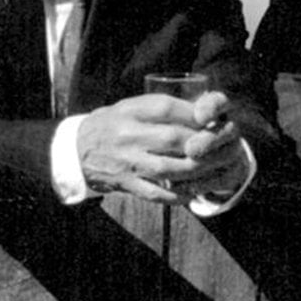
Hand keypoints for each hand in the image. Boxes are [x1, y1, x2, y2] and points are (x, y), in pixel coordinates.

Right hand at [77, 91, 244, 202]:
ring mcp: (127, 162)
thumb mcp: (131, 106)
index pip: (166, 108)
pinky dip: (179, 194)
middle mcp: (128, 136)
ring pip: (169, 169)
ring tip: (215, 167)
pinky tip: (195, 190)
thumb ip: (161, 107)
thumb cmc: (114, 123)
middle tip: (222, 143)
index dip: (194, 113)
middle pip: (173, 138)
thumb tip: (202, 110)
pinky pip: (156, 193)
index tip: (212, 118)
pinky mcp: (126, 184)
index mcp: (130, 112)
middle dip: (203, 142)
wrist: (78, 149)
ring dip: (197, 170)